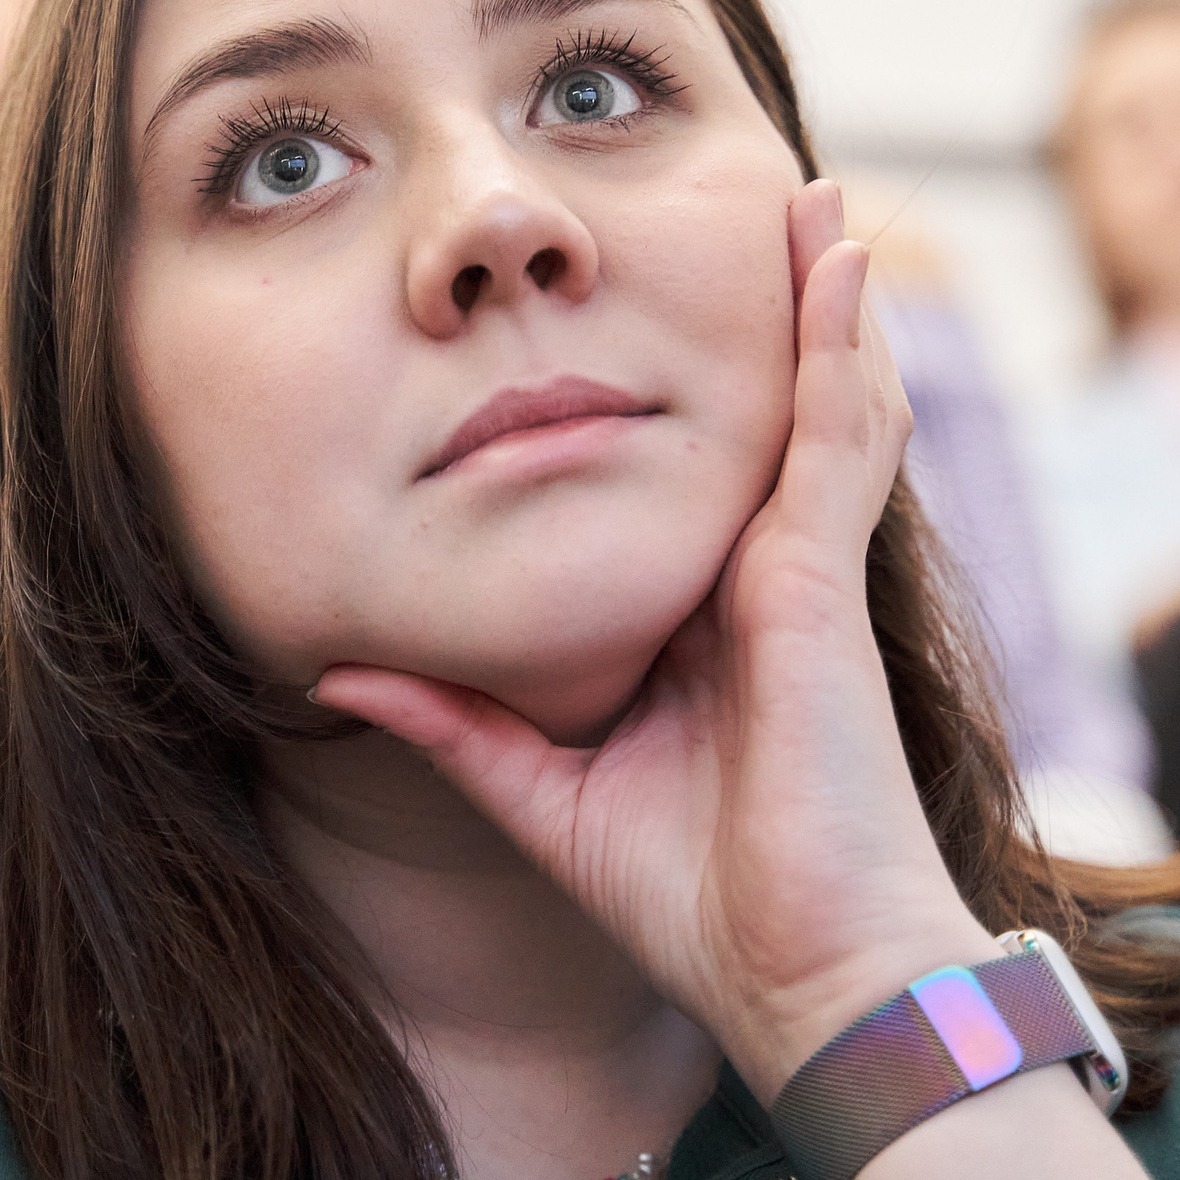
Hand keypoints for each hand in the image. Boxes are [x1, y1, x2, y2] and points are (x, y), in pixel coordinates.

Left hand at [313, 179, 994, 1099]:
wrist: (802, 982)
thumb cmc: (700, 904)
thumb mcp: (540, 793)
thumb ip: (452, 724)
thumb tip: (336, 674)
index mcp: (704, 623)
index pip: (695, 475)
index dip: (680, 393)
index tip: (635, 313)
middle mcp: (756, 582)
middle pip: (762, 418)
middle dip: (763, 318)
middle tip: (747, 212)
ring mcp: (799, 573)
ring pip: (819, 403)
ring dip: (816, 299)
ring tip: (806, 197)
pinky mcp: (819, 582)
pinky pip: (842, 436)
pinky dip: (843, 346)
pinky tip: (838, 261)